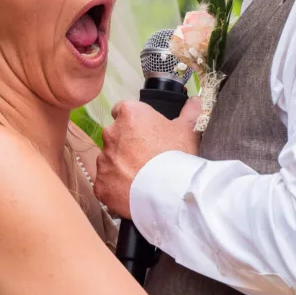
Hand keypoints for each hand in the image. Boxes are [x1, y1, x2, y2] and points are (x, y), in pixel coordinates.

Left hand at [95, 96, 201, 217]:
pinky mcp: (100, 184)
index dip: (133, 121)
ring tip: (141, 177)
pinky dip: (116, 186)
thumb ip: (190, 112)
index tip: (143, 131)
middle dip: (126, 144)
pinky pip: (106, 183)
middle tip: (146, 156)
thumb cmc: (178, 156)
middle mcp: (111, 134)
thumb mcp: (189, 131)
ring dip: (120, 165)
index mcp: (130, 115)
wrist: (169, 194)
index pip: (122, 110)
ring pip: (110, 160)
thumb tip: (195, 100)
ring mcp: (103, 160)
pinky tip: (132, 192)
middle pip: (115, 136)